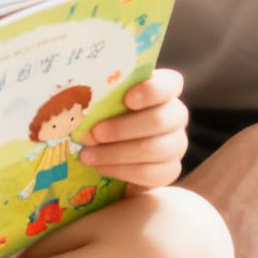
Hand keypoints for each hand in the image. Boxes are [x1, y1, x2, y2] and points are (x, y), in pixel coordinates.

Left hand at [79, 68, 187, 187]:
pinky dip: (121, 171)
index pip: (171, 84)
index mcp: (163, 90)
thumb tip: (80, 97)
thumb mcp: (103, 101)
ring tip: (87, 156)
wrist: (113, 149)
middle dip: (122, 128)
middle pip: (160, 120)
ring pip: (155, 149)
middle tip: (94, 133)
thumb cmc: (106, 114)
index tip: (127, 99)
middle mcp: (175, 115)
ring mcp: (176, 143)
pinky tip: (100, 168)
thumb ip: (101, 96)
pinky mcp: (170, 169)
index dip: (152, 91)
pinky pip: (151, 173)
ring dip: (116, 153)